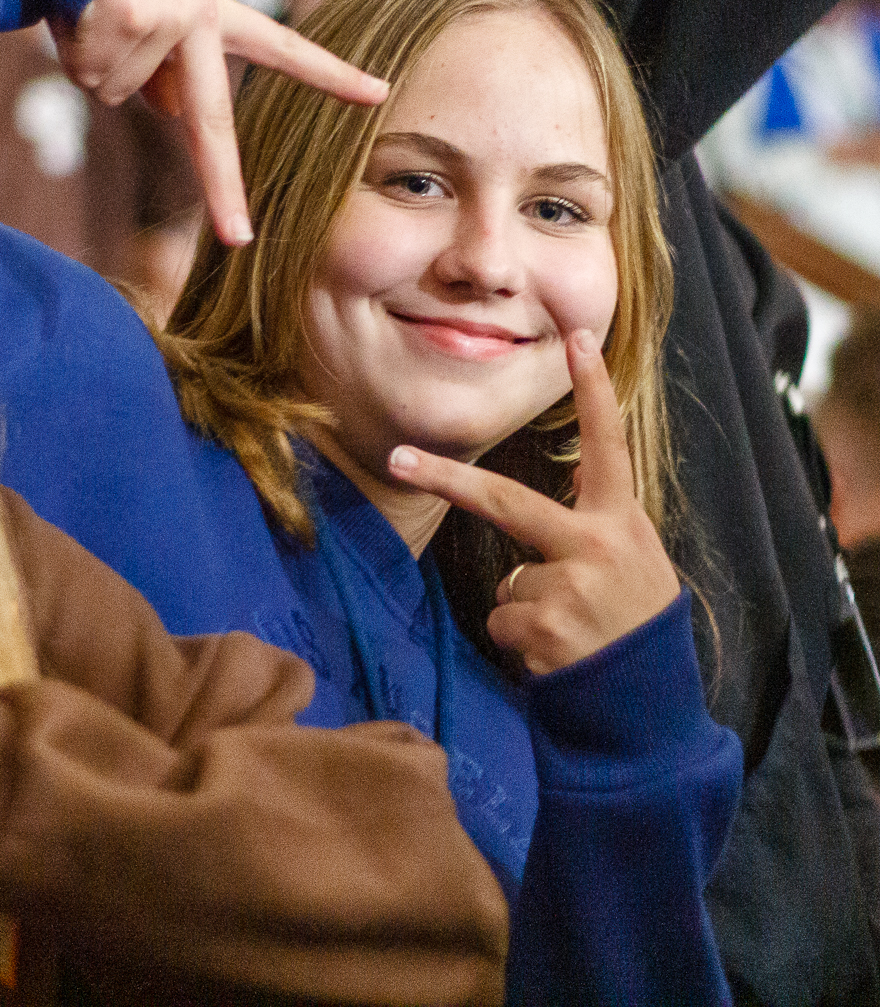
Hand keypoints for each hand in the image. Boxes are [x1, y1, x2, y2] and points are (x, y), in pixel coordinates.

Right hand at [51, 0, 387, 244]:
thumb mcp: (153, 0)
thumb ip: (166, 59)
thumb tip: (174, 114)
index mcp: (214, 11)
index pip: (283, 48)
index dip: (331, 74)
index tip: (379, 93)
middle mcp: (200, 19)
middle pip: (210, 122)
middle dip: (223, 187)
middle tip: (241, 238)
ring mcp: (168, 22)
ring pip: (113, 90)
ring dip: (89, 54)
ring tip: (89, 0)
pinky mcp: (130, 20)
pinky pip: (85, 68)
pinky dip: (68, 42)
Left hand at [388, 330, 679, 674]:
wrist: (651, 713)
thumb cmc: (640, 629)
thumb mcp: (640, 563)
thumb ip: (601, 522)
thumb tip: (566, 483)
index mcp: (623, 522)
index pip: (609, 444)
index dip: (594, 390)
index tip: (575, 337)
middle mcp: (596, 546)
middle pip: (504, 500)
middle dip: (445, 477)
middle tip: (398, 456)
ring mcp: (567, 587)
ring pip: (509, 579)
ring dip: (527, 608)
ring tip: (572, 632)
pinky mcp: (542, 630)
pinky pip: (504, 620)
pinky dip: (521, 641)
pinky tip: (559, 656)